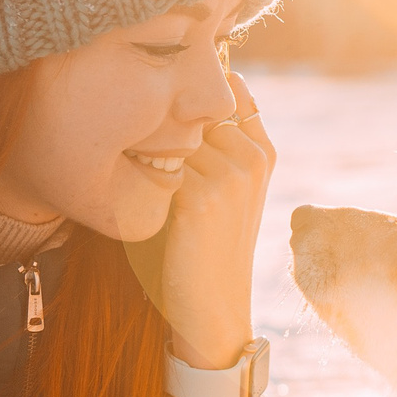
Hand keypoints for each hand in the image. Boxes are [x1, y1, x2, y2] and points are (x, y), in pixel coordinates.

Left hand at [160, 71, 274, 370]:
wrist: (212, 307)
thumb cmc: (205, 245)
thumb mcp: (225, 190)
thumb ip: (215, 144)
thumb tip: (174, 94)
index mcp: (263, 152)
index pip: (229, 90)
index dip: (193, 91)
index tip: (166, 94)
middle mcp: (252, 158)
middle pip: (193, 110)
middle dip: (164, 119)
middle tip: (138, 135)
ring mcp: (230, 176)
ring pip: (172, 134)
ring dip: (147, 145)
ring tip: (134, 169)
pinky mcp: (201, 197)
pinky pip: (157, 163)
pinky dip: (138, 173)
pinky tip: (135, 192)